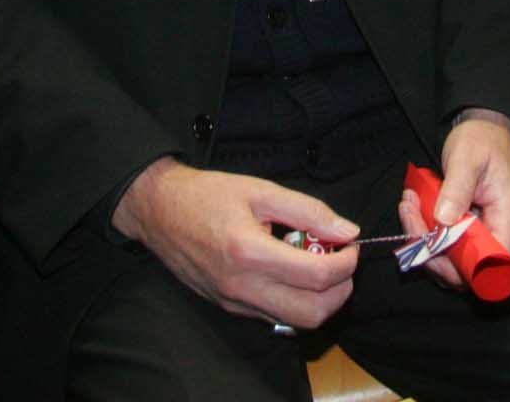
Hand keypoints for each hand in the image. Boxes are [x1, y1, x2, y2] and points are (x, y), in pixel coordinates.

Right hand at [111, 158, 359, 328]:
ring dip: (320, 300)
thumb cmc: (208, 195)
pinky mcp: (230, 308)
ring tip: (318, 265)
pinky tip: (292, 273)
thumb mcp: (261, 189)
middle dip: (340, 290)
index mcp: (250, 253)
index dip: (346, 263)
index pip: (317, 276)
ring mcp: (235, 302)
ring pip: (296, 321)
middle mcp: (242, 286)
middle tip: (341, 260)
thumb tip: (348, 231)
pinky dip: (296, 301)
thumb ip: (308, 211)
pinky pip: (275, 317)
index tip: (350, 244)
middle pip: (313, 312)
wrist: (159, 211)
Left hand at [397, 110, 509, 289]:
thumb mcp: (467, 159)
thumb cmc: (481, 141)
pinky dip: (426, 233)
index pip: (491, 264)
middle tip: (409, 214)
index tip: (430, 243)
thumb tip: (444, 221)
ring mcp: (484, 236)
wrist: (483, 130)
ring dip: (423, 240)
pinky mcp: (468, 233)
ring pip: (451, 261)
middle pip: (466, 269)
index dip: (461, 266)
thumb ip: (457, 189)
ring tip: (408, 205)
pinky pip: (446, 246)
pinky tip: (413, 207)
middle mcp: (500, 234)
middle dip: (431, 251)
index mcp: (509, 219)